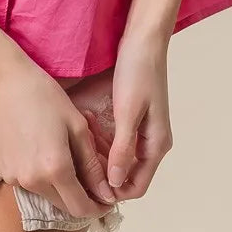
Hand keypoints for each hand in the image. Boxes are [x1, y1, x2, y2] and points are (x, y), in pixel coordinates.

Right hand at [0, 55, 118, 217]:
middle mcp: (32, 181)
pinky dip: (35, 173)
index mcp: (55, 169)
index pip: (81, 208)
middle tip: (85, 173)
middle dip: (78, 196)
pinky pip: (25, 181)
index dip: (97, 208)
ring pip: (44, 193)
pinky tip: (35, 147)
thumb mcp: (77, 125)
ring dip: (55, 184)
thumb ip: (92, 165)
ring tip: (58, 153)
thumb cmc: (44, 96)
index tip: (105, 199)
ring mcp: (12, 177)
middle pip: (62, 205)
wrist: (3, 81)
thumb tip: (106, 194)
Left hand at [73, 33, 172, 200]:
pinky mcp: (128, 116)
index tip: (86, 185)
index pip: (136, 187)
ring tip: (78, 134)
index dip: (113, 192)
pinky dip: (96, 133)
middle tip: (76, 156)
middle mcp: (149, 142)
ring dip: (95, 149)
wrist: (141, 39)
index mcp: (156, 145)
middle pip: (122, 172)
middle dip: (99, 168)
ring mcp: (139, 129)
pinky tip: (84, 120)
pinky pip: (110, 136)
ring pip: (113, 154)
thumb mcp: (128, 111)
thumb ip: (122, 148)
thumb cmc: (138, 72)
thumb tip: (115, 183)